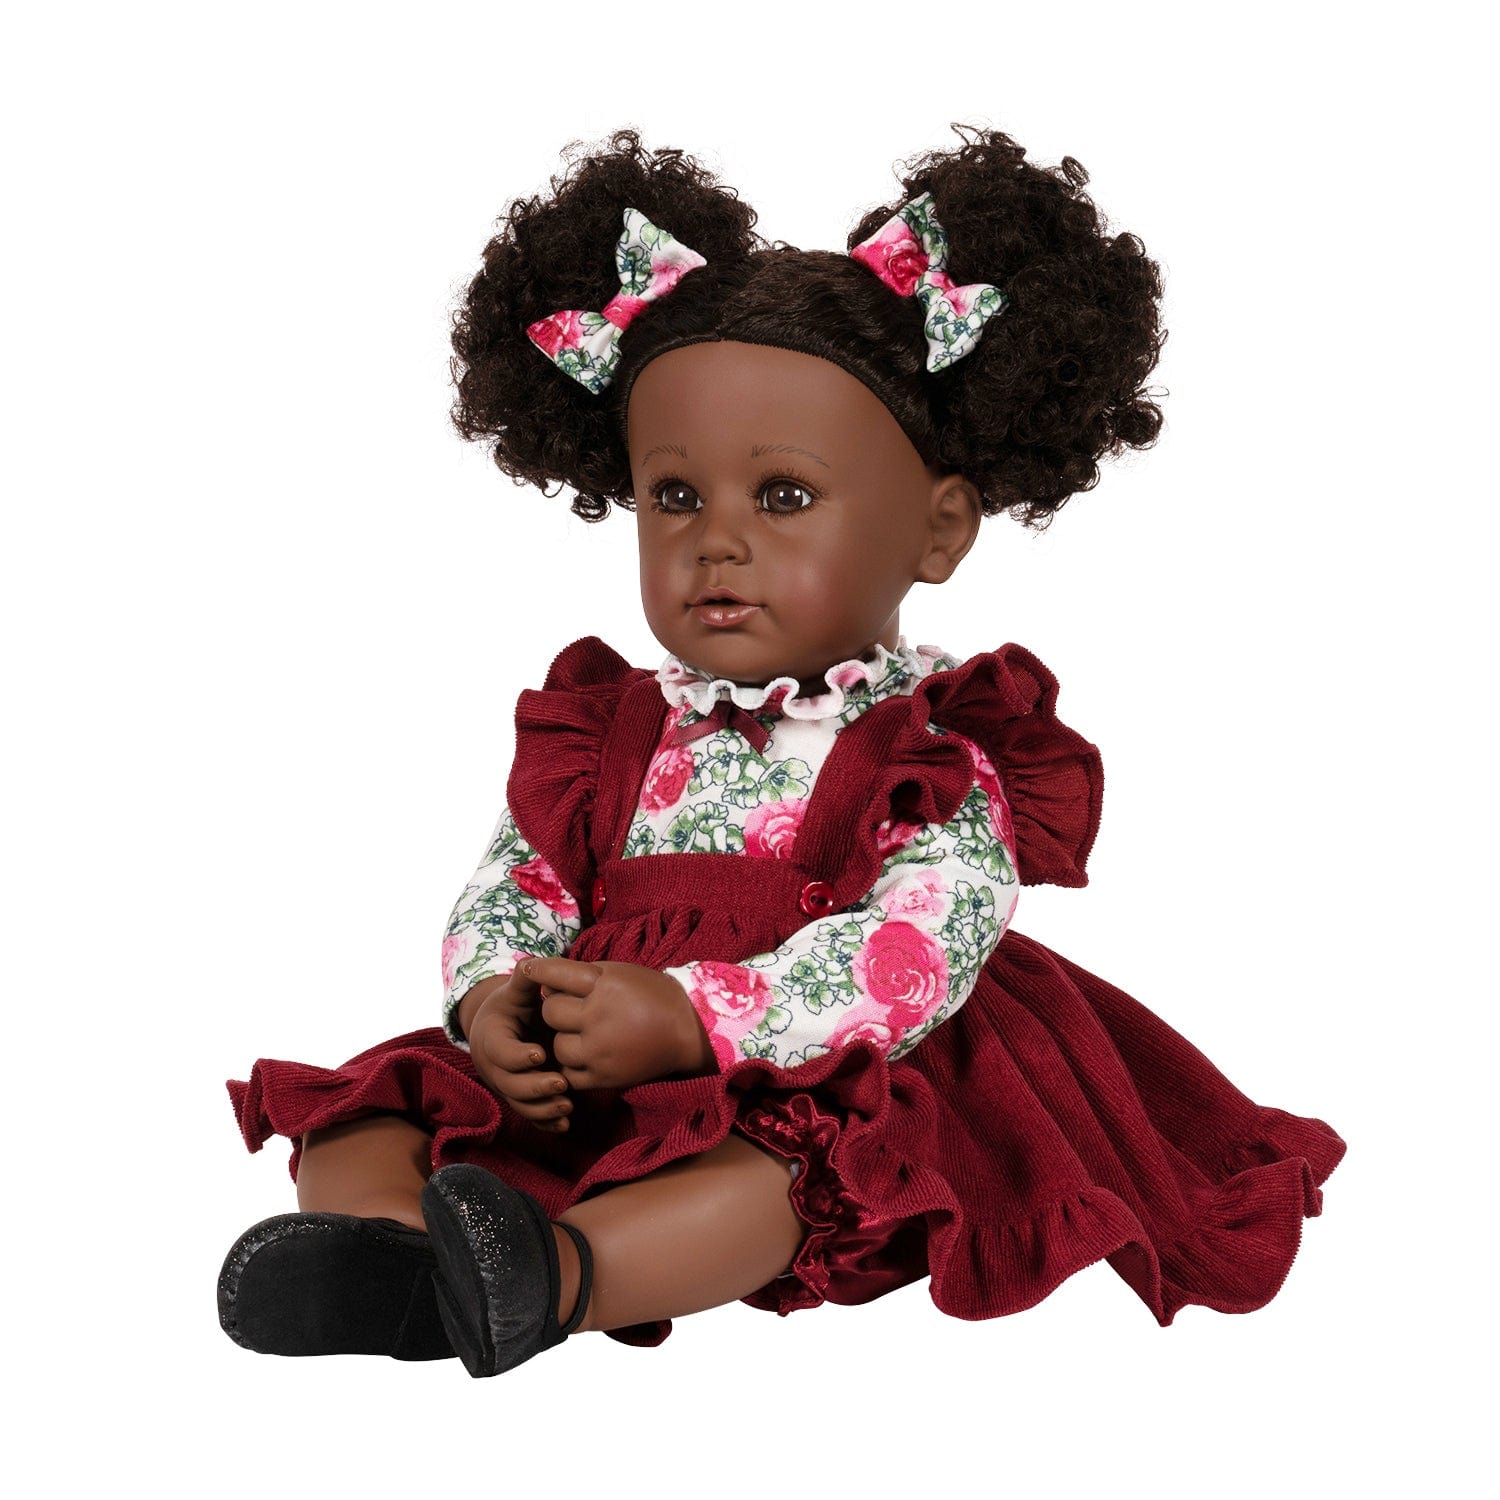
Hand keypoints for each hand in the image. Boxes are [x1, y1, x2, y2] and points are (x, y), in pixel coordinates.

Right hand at [458, 969, 574, 1132]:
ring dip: (542, 1109)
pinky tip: (565, 1125)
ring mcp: (506, 1086)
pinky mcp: (519, 1099)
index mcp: (492, 1039)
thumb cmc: (512, 1008)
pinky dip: (546, 1124)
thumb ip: (524, 982)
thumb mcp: (515, 993)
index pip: (501, 1052)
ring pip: (520, 1105)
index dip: (518, 1056)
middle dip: (535, 1087)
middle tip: (562, 1083)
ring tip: (568, 1106)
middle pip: (510, 1085)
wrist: (499, 1030)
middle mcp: (495, 1068)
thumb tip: (528, 963)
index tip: (541, 1054)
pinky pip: (529, 1117)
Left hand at [524, 957, 716, 1091]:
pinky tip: (585, 1054)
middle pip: (551, 1012)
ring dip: (563, 1038)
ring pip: (557, 1045)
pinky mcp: (604, 1077)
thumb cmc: (654, 995)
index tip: (528, 968)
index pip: (557, 973)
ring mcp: (599, 1050)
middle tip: (570, 1007)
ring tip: (582, 1033)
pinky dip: (572, 1064)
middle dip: (556, 1007)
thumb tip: (549, 980)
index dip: (538, 969)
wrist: (687, 1033)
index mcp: (605, 986)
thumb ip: (586, 975)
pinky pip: (569, 1073)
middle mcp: (598, 1017)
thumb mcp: (622, 972)